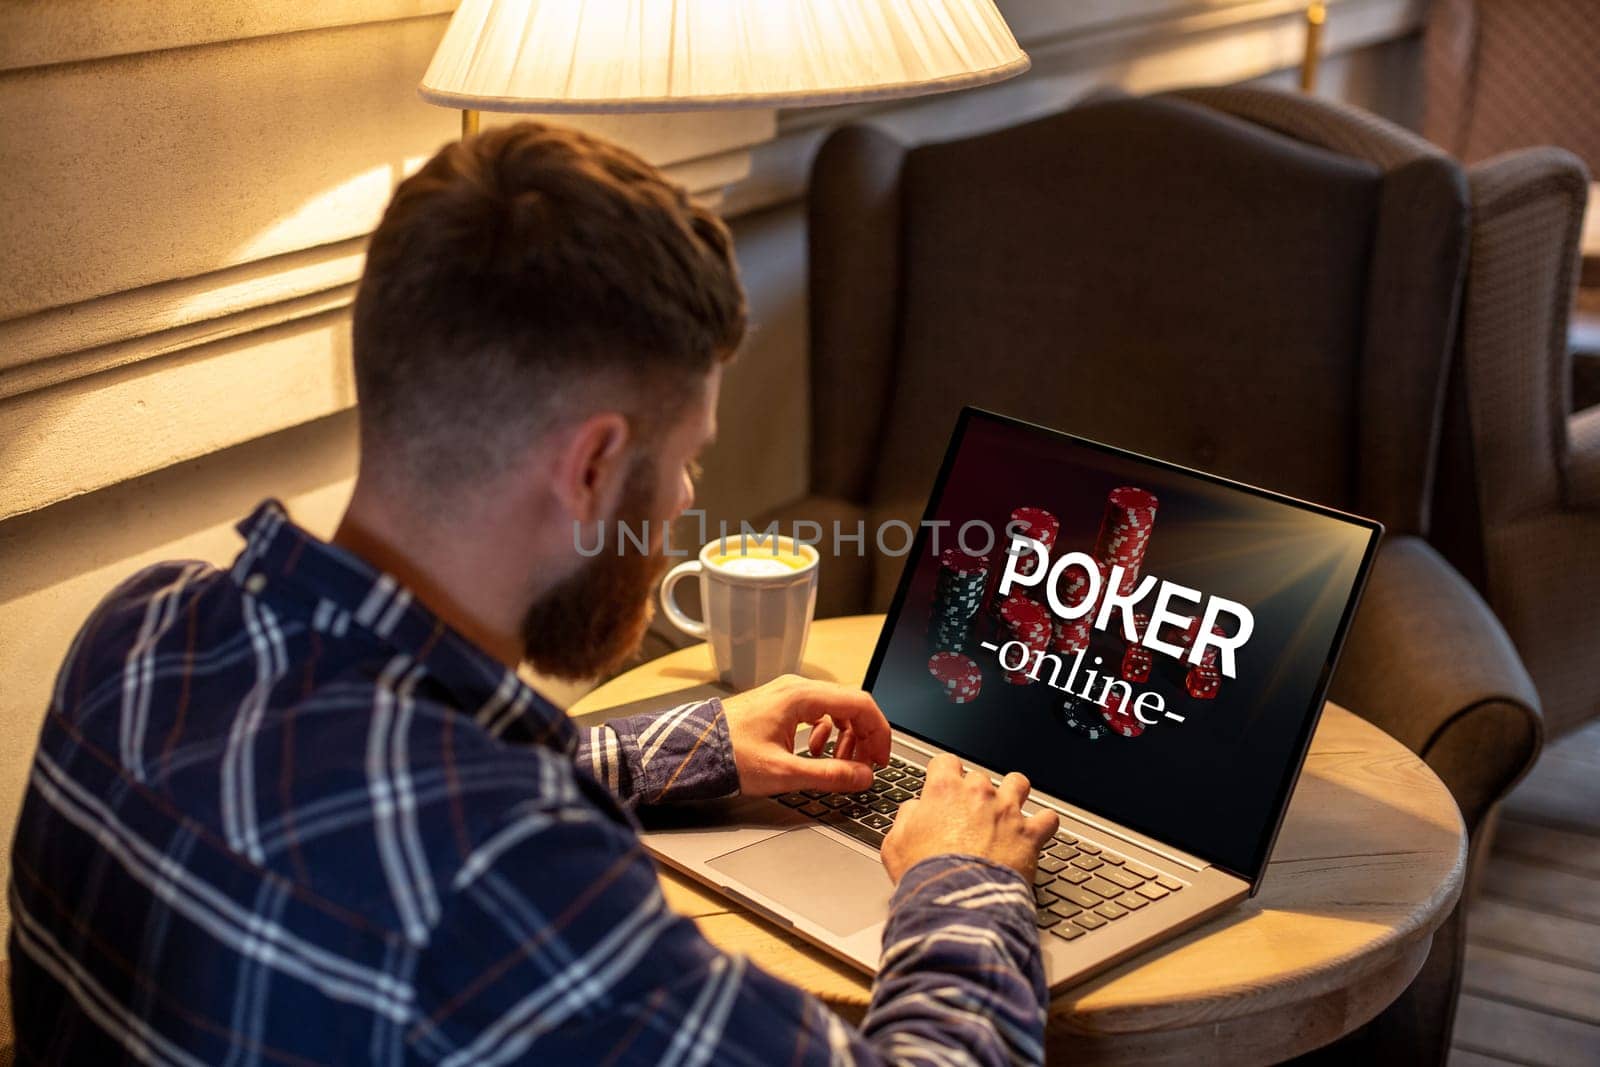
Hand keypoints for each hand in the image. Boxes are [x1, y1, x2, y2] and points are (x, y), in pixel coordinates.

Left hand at [722, 675, 891, 794]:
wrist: (691, 751)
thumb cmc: (729, 757)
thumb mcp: (784, 773)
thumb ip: (830, 775)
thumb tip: (864, 776)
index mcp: (801, 696)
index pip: (860, 704)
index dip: (879, 733)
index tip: (882, 759)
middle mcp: (796, 688)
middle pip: (850, 705)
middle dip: (864, 736)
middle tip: (865, 766)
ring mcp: (786, 694)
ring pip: (834, 709)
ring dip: (846, 736)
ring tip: (840, 763)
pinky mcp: (778, 705)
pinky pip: (816, 713)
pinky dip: (825, 733)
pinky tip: (814, 752)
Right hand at [881, 755, 1058, 883]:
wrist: (957, 902)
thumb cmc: (926, 875)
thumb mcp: (895, 844)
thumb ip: (906, 818)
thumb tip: (915, 810)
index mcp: (944, 791)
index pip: (946, 762)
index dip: (944, 774)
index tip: (944, 785)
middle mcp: (978, 794)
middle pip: (980, 777)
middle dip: (975, 793)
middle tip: (969, 815)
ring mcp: (1007, 811)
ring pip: (1018, 784)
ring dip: (1013, 795)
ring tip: (1007, 812)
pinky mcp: (1030, 834)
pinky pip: (1048, 818)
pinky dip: (1044, 824)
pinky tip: (1037, 832)